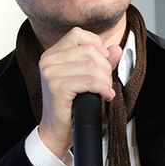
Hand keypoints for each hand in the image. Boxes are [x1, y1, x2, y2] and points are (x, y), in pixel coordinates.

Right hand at [38, 27, 120, 158]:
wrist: (57, 131)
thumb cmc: (71, 105)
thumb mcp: (88, 78)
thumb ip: (102, 61)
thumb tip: (116, 48)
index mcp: (53, 53)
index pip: (78, 34)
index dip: (96, 44)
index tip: (104, 61)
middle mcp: (48, 60)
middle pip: (89, 50)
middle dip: (105, 67)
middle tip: (106, 82)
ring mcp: (50, 73)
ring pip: (91, 65)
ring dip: (105, 79)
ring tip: (105, 90)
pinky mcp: (57, 87)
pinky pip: (89, 81)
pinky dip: (102, 88)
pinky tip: (104, 95)